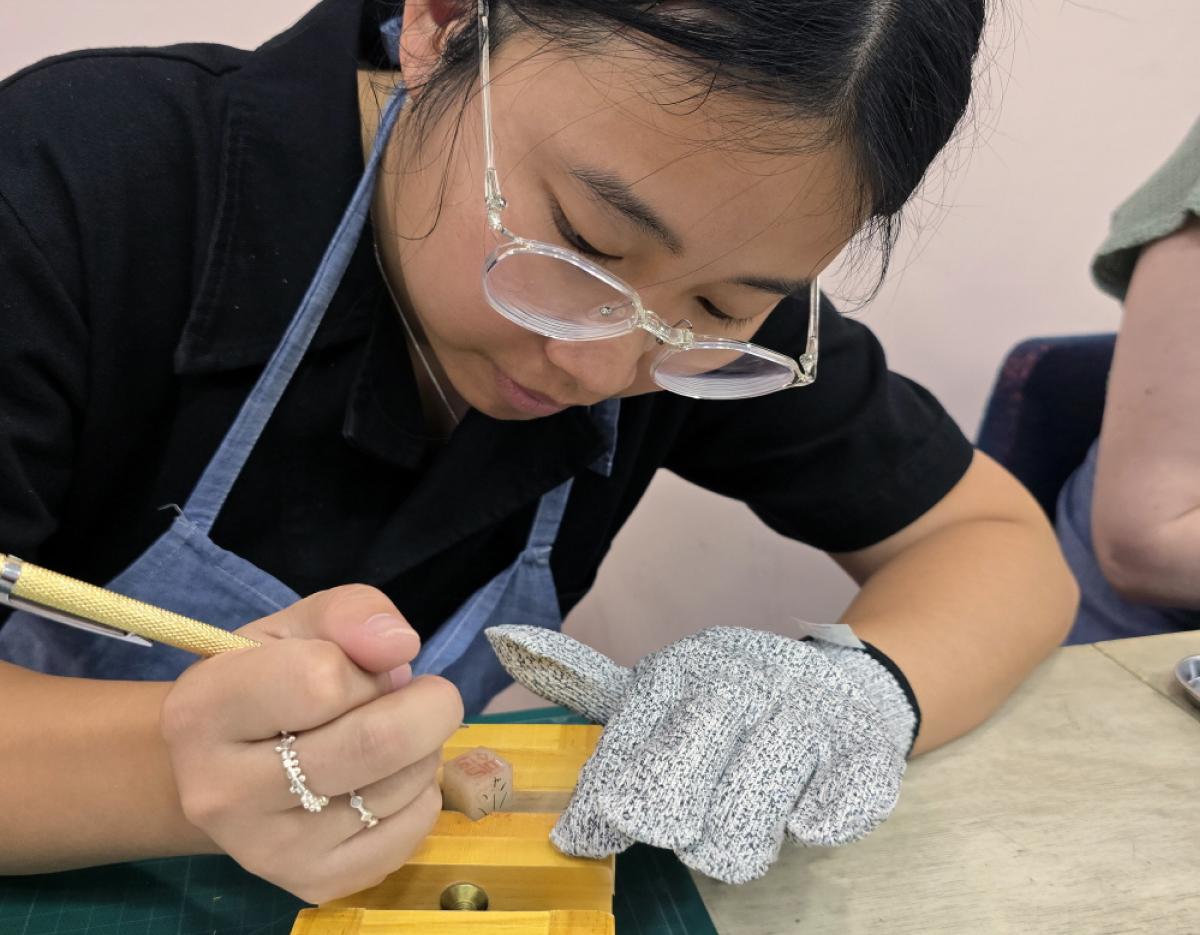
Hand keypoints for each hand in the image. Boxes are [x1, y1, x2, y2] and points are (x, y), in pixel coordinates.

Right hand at [160, 585, 463, 902]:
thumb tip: (400, 645)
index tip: (363, 666)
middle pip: (375, 742)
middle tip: (426, 693)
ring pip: (401, 785)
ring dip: (424, 747)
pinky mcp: (313, 882)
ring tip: (392, 735)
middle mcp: (222, 793)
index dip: (363, 666)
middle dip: (427, 705)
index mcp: (203, 710)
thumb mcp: (296, 627)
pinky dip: (423, 792)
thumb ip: (350, 614)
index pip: (321, 680)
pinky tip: (387, 778)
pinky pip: (413, 828)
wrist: (228, 770)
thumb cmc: (267, 683)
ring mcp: (266, 850)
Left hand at [486, 625, 909, 883]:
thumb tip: (501, 638)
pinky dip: (815, 818)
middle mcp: (735, 690)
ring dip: (735, 839)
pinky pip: (833, 808)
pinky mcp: (862, 749)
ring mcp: (801, 720)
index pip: (620, 757)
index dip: (599, 808)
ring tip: (739, 813)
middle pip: (673, 796)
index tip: (584, 835)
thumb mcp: (658, 682)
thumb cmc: (733, 696)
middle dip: (665, 823)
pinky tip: (805, 809)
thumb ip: (580, 676)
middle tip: (678, 820)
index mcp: (677, 678)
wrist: (845, 681)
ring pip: (743, 827)